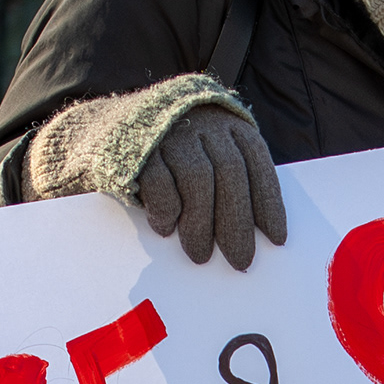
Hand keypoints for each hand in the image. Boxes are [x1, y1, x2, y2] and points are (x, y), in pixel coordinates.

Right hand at [131, 106, 284, 268]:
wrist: (107, 124)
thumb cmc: (172, 150)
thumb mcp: (208, 152)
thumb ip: (231, 179)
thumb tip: (256, 231)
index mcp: (228, 123)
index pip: (257, 162)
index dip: (269, 202)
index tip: (276, 239)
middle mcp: (202, 123)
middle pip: (229, 173)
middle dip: (237, 223)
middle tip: (240, 260)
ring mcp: (170, 132)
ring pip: (197, 178)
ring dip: (201, 224)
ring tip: (200, 255)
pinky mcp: (137, 146)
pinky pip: (158, 181)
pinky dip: (166, 210)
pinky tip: (166, 230)